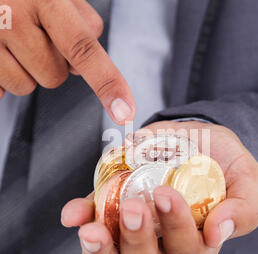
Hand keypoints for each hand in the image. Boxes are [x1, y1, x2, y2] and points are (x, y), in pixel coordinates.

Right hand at [0, 0, 134, 123]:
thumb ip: (80, 23)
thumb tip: (83, 68)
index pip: (84, 49)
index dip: (107, 82)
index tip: (125, 112)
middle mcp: (13, 17)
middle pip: (55, 77)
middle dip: (53, 63)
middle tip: (35, 35)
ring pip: (27, 86)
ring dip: (27, 70)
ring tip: (13, 39)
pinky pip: (2, 89)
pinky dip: (5, 75)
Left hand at [61, 121, 257, 253]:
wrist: (200, 141)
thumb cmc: (226, 164)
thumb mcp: (248, 181)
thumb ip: (243, 208)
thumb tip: (219, 232)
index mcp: (196, 241)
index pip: (187, 249)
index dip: (176, 228)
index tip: (168, 195)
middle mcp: (164, 243)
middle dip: (137, 239)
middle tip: (135, 207)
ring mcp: (135, 229)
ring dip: (101, 246)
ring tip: (92, 229)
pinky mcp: (114, 209)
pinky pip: (95, 221)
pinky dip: (83, 218)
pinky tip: (74, 214)